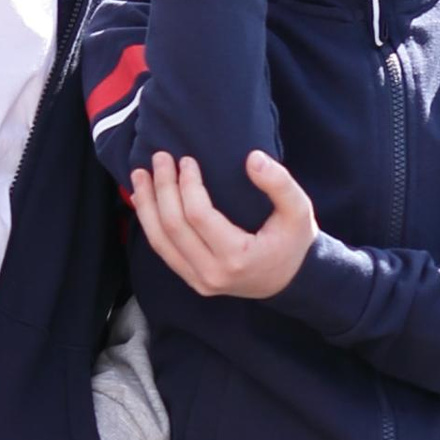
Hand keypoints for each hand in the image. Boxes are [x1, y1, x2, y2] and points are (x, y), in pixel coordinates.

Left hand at [129, 147, 318, 301]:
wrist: (292, 281)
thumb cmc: (294, 242)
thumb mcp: (299, 210)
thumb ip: (279, 183)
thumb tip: (252, 158)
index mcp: (237, 257)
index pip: (198, 216)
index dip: (187, 185)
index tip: (186, 160)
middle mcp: (212, 274)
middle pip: (173, 227)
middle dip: (162, 189)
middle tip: (160, 158)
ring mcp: (198, 281)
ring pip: (160, 242)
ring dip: (147, 205)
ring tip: (140, 175)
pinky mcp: (192, 280)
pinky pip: (163, 251)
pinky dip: (149, 224)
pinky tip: (143, 201)